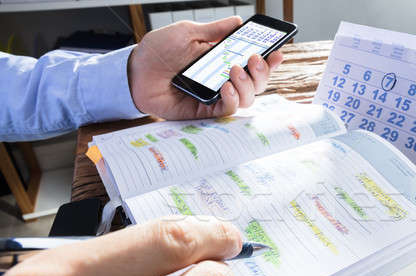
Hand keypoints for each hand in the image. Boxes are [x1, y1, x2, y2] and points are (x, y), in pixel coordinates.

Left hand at [128, 17, 283, 119]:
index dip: (269, 61)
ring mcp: (215, 97)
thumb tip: (238, 22)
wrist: (136, 70)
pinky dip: (232, 98)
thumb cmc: (159, 51)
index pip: (253, 65)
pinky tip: (225, 85)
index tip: (277, 51)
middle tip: (254, 59)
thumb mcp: (189, 33)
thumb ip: (215, 31)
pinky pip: (227, 110)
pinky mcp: (205, 111)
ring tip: (234, 70)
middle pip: (257, 84)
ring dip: (247, 84)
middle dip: (262, 72)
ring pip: (248, 99)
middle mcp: (223, 80)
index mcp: (223, 61)